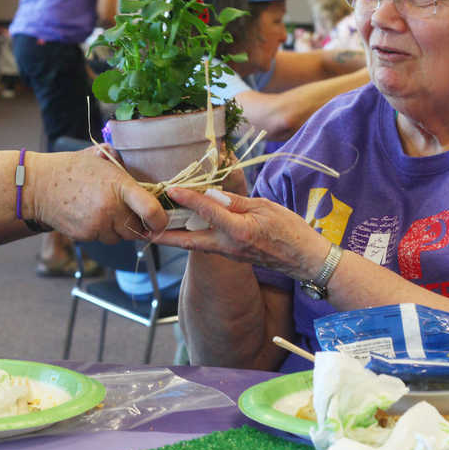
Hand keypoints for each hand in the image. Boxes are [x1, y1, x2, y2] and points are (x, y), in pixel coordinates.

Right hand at [28, 150, 167, 242]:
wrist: (39, 185)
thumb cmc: (71, 169)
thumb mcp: (100, 158)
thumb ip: (123, 166)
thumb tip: (142, 177)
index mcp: (119, 186)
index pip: (152, 211)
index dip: (160, 220)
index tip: (160, 220)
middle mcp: (110, 208)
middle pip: (137, 229)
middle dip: (136, 223)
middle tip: (126, 210)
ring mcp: (97, 224)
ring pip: (120, 237)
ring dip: (118, 229)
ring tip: (104, 210)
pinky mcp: (85, 235)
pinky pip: (103, 239)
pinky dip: (102, 231)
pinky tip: (90, 215)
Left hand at [152, 186, 327, 279]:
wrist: (306, 260)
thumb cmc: (290, 230)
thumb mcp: (265, 207)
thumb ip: (236, 201)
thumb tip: (211, 193)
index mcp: (239, 230)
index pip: (207, 211)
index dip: (188, 198)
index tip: (170, 189)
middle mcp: (228, 246)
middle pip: (189, 240)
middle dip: (164, 234)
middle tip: (142, 227)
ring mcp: (229, 254)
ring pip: (195, 245)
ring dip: (174, 237)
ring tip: (155, 227)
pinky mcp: (232, 257)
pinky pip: (206, 246)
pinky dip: (191, 238)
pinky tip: (183, 230)